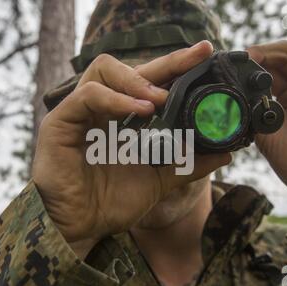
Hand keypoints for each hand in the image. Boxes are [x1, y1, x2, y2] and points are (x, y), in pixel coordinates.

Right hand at [32, 41, 230, 257]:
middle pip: (132, 68)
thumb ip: (188, 164)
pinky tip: (141, 110)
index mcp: (124, 118)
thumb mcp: (158, 179)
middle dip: (168, 61)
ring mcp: (81, 112)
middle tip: (197, 56)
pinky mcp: (61, 121)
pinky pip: (87, 96)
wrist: (81, 227)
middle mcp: (103, 109)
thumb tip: (225, 153)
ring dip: (138, 80)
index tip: (206, 58)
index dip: (176, 68)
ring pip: (104, 70)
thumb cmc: (112, 202)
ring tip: (163, 98)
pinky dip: (115, 98)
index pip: (150, 82)